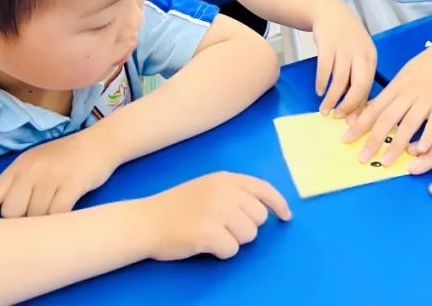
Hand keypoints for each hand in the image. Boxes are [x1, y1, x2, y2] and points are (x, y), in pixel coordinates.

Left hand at [0, 127, 122, 218]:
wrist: (101, 143)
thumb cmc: (66, 158)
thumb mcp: (36, 164)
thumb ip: (17, 185)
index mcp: (17, 167)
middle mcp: (31, 171)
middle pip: (12, 212)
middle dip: (20, 223)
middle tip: (33, 227)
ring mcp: (51, 176)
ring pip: (35, 216)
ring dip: (43, 226)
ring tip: (51, 225)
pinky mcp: (72, 184)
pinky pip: (58, 214)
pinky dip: (59, 223)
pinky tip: (64, 223)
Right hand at [145, 172, 290, 260]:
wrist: (145, 221)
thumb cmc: (176, 207)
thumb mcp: (207, 188)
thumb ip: (233, 193)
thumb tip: (266, 209)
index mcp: (226, 178)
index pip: (263, 188)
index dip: (278, 203)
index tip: (286, 216)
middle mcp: (225, 191)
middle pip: (259, 217)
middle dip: (246, 227)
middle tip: (223, 227)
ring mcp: (216, 211)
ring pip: (249, 235)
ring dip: (234, 241)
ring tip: (212, 234)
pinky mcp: (208, 232)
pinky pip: (232, 250)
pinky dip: (221, 252)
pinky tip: (204, 244)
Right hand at [311, 0, 376, 117]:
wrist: (330, 12)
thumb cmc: (346, 39)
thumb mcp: (358, 56)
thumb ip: (357, 79)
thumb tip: (355, 111)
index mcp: (371, 57)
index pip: (369, 87)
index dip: (360, 106)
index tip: (352, 120)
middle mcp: (360, 53)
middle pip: (359, 85)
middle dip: (348, 105)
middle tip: (338, 117)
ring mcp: (344, 48)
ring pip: (340, 80)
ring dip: (332, 98)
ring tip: (325, 109)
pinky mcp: (327, 45)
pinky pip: (325, 69)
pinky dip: (322, 83)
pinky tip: (319, 91)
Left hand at [343, 39, 431, 165]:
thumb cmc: (431, 62)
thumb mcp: (406, 73)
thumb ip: (393, 92)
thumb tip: (375, 108)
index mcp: (397, 86)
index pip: (375, 108)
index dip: (360, 124)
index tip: (346, 139)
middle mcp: (409, 93)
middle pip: (388, 118)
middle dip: (373, 140)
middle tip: (362, 158)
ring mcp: (427, 98)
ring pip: (409, 123)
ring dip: (396, 144)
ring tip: (387, 162)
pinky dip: (428, 136)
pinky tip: (421, 150)